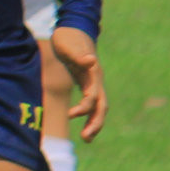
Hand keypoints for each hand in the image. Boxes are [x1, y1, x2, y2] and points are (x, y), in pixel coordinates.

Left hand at [52, 26, 107, 142]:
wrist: (72, 30)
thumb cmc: (68, 37)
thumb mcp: (69, 44)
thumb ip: (78, 54)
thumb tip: (91, 60)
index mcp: (93, 74)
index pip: (93, 96)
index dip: (84, 107)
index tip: (70, 114)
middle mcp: (96, 80)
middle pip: (101, 106)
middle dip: (95, 123)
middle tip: (86, 138)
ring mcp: (93, 83)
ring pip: (98, 107)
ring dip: (94, 122)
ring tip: (86, 139)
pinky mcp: (86, 83)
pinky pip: (91, 103)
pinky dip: (88, 114)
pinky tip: (81, 124)